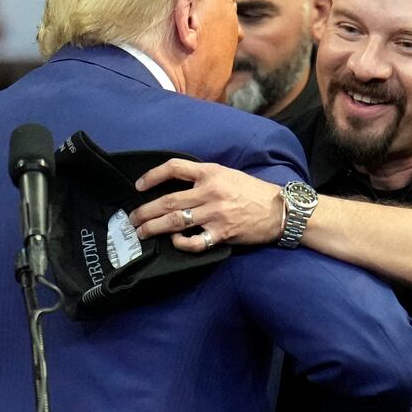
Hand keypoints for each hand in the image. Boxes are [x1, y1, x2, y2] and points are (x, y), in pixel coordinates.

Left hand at [130, 160, 284, 250]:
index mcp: (210, 172)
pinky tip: (174, 242)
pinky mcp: (222, 233)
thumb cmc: (251, 191)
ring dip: (154, 228)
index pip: (173, 168)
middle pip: (168, 201)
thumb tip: (175, 187)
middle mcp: (210, 192)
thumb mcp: (227, 174)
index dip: (152, 176)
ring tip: (142, 232)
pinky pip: (195, 242)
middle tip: (132, 219)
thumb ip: (202, 178)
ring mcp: (215, 214)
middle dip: (145, 211)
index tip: (138, 186)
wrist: (279, 209)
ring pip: (175, 222)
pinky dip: (181, 243)